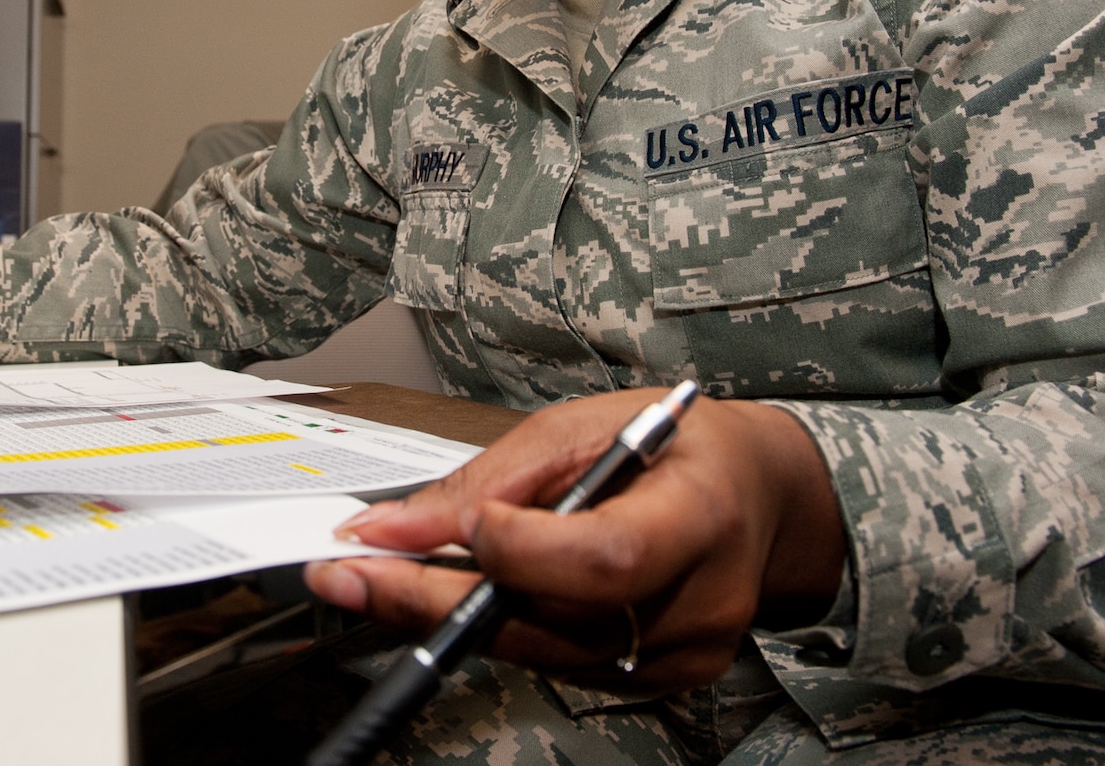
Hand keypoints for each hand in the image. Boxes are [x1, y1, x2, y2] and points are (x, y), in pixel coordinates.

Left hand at [303, 389, 844, 692]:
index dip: (524, 552)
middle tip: (347, 575)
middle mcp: (698, 602)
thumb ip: (492, 479)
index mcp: (699, 516)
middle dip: (434, 598)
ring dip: (446, 618)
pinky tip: (446, 599)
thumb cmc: (679, 445)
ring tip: (371, 582)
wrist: (757, 495)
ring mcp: (679, 654)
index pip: (607, 557)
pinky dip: (498, 628)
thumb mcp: (585, 425)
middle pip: (554, 621)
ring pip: (540, 651)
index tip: (454, 525)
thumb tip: (395, 526)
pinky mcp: (655, 680)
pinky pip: (555, 662)